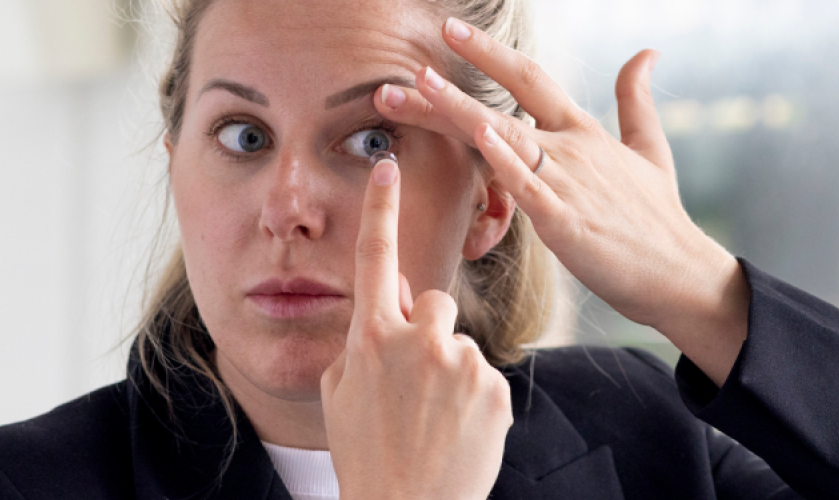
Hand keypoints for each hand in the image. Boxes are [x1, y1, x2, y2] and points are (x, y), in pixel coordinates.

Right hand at [319, 155, 512, 499]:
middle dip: (428, 331)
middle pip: (434, 303)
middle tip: (417, 385)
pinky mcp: (493, 387)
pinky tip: (458, 434)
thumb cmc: (368, 454)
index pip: (376, 258)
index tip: (388, 164)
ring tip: (435, 423)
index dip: (381, 209)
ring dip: (452, 374)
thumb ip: (364, 339)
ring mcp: (458, 363)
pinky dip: (475, 401)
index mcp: (370, 338)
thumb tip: (393, 300)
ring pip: (460, 345)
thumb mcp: (344, 392)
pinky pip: (485, 378)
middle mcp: (416, 341)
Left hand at [374, 18, 749, 383]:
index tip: (449, 31)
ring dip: (459, 114)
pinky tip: (480, 138)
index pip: (531, 79)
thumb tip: (647, 52)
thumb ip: (637, 99)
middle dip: (450, 87)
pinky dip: (505, 161)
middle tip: (408, 67)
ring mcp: (569, 183)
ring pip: (506, 139)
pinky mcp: (566, 222)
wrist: (678, 273)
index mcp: (584, 131)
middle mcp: (572, 149)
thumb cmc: (658, 218)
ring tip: (419, 90)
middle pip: (503, 106)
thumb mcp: (651, 149)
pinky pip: (529, 187)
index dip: (489, 52)